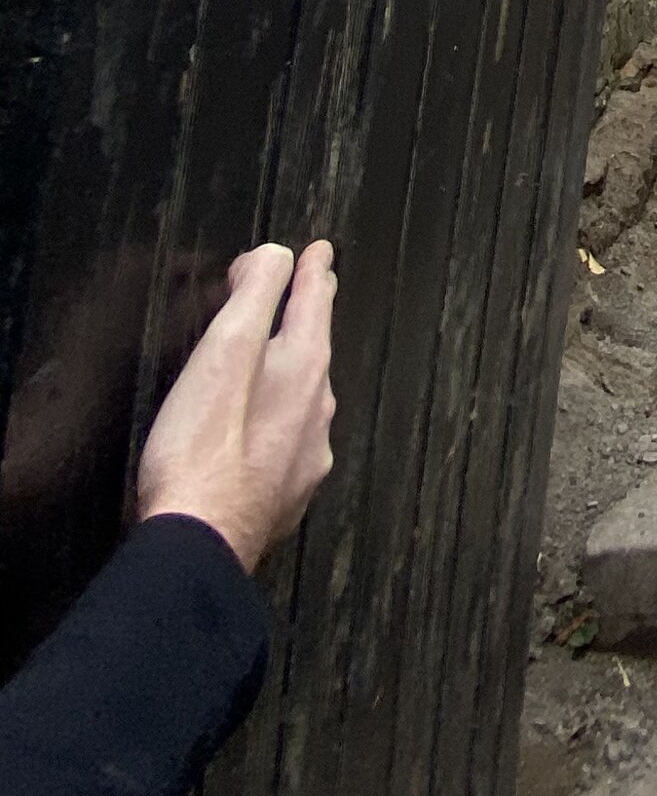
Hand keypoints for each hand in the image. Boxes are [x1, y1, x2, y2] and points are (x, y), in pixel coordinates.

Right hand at [135, 243, 336, 573]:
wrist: (198, 544)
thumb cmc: (201, 449)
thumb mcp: (225, 349)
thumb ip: (255, 295)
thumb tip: (276, 257)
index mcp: (303, 368)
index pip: (316, 300)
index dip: (313, 269)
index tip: (319, 252)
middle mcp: (316, 409)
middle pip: (316, 345)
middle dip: (309, 314)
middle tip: (307, 292)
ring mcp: (304, 455)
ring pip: (307, 394)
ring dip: (295, 368)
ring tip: (282, 354)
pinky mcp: (285, 492)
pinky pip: (292, 438)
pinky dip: (281, 416)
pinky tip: (265, 426)